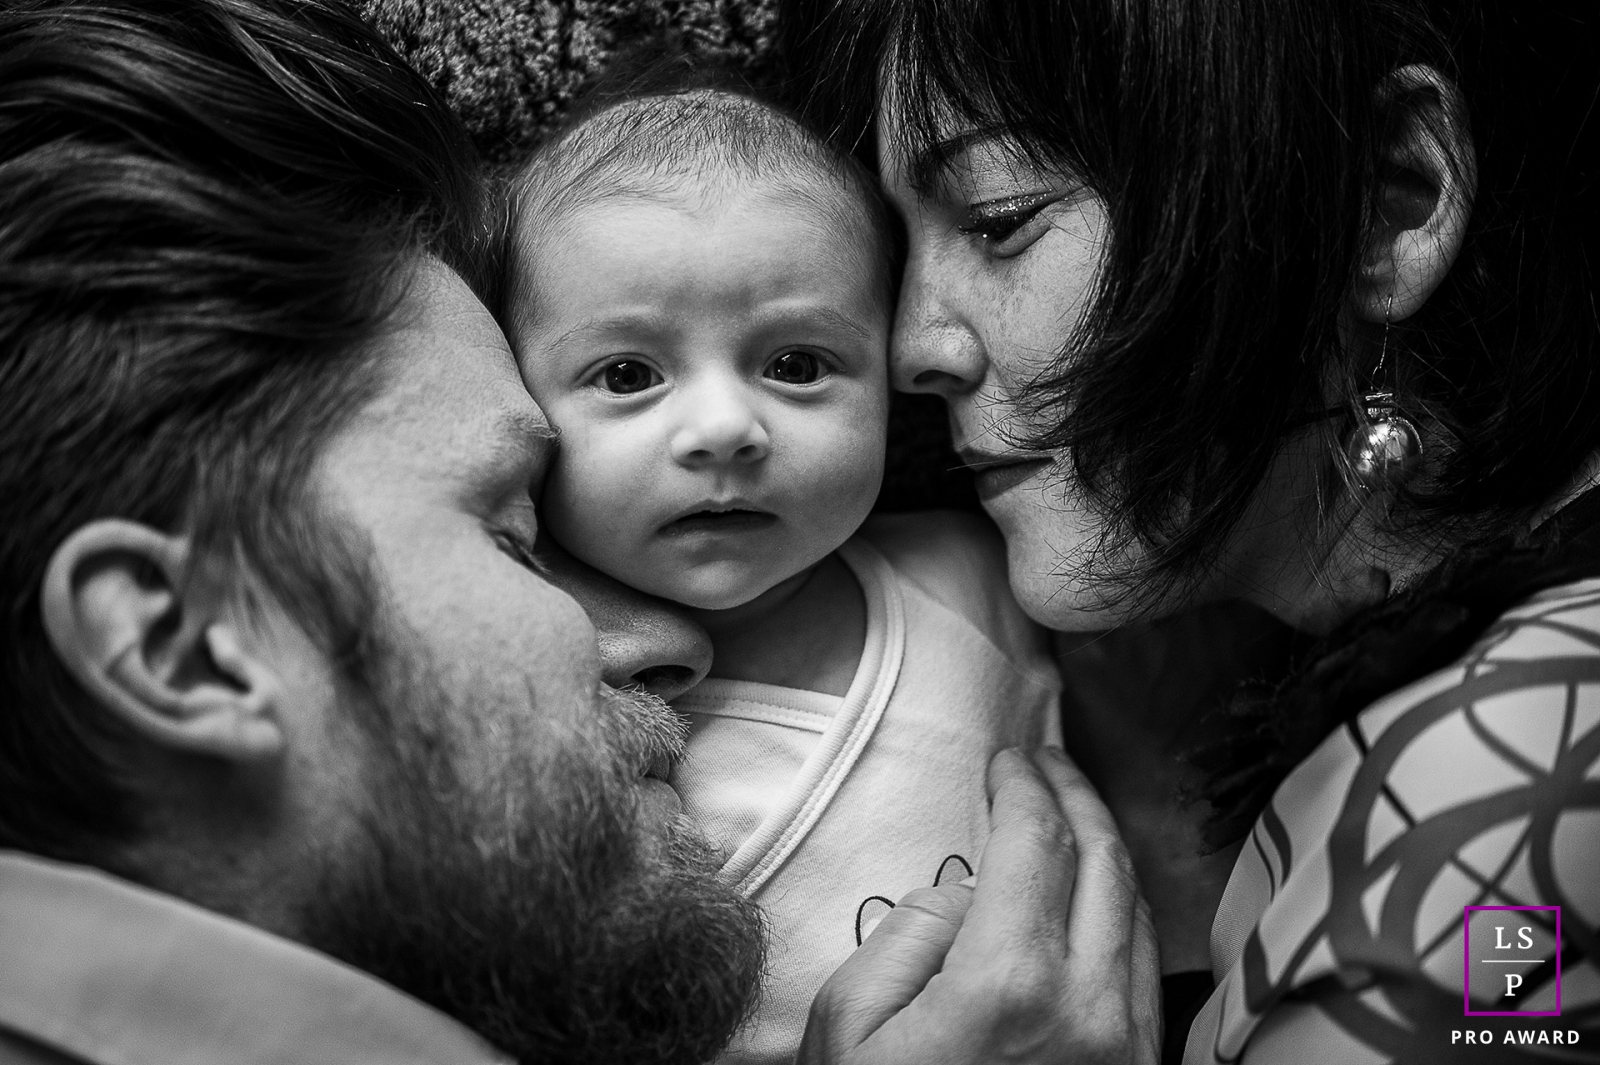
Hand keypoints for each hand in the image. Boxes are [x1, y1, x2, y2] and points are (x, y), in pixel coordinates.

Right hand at [798, 747, 1160, 1064]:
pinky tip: (1094, 894)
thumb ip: (909, 934)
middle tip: (1047, 763)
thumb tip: (968, 892)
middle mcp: (1087, 1005)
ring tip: (1071, 814)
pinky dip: (1124, 907)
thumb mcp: (850, 1029)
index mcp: (1010, 982)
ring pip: (1137, 909)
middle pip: (1103, 861)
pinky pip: (1144, 966)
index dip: (1024, 784)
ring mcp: (1123, 1044)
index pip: (1037, 842)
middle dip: (1077, 796)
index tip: (1008, 757)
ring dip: (1106, 847)